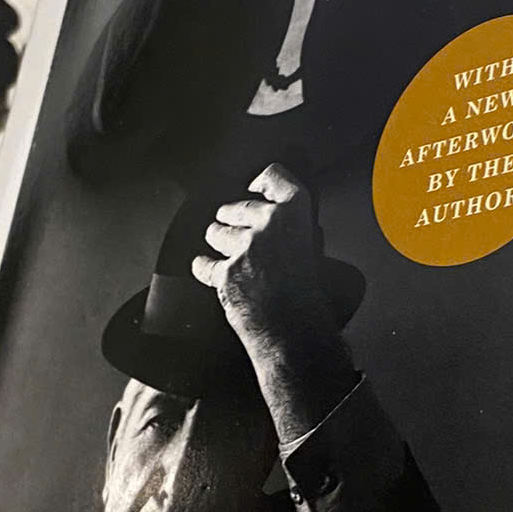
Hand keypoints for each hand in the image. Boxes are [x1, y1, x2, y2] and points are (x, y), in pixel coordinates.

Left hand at [192, 163, 354, 444]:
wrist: (297, 334)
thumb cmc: (308, 298)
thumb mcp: (310, 251)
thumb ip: (288, 229)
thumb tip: (263, 218)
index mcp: (296, 214)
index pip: (274, 176)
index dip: (261, 180)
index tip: (254, 185)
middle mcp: (269, 224)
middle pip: (235, 206)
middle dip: (230, 218)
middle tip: (235, 233)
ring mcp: (245, 248)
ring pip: (214, 232)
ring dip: (217, 243)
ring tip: (230, 257)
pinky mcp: (225, 272)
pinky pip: (202, 264)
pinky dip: (205, 270)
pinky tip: (211, 275)